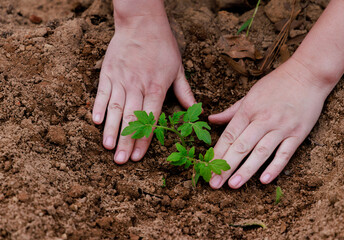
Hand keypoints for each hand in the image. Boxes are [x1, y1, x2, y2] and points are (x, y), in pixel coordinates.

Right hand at [92, 9, 194, 163]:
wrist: (142, 21)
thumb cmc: (162, 46)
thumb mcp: (178, 68)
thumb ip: (185, 92)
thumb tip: (196, 111)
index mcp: (157, 87)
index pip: (150, 118)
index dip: (144, 139)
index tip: (138, 156)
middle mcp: (138, 85)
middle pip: (131, 118)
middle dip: (125, 141)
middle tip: (120, 161)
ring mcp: (121, 78)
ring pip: (115, 108)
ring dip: (111, 129)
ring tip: (107, 147)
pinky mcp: (108, 71)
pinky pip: (102, 92)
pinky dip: (99, 106)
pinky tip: (96, 121)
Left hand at [208, 58, 330, 188]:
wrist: (308, 74)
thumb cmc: (275, 84)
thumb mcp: (249, 94)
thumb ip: (231, 111)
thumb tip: (211, 119)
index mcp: (248, 110)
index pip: (229, 135)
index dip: (217, 153)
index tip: (207, 168)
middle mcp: (263, 120)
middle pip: (241, 146)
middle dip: (226, 166)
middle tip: (214, 183)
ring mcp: (281, 127)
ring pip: (261, 152)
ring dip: (246, 170)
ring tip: (233, 185)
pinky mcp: (298, 133)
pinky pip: (285, 153)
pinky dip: (275, 167)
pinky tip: (264, 180)